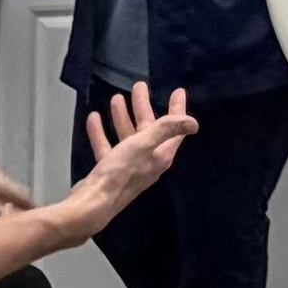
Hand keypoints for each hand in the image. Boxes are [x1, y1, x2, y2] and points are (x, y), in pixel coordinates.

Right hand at [58, 82, 197, 242]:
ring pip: (127, 136)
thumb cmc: (121, 172)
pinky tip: (94, 118)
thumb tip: (194, 123)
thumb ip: (166, 130)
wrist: (93, 202)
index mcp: (160, 155)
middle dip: (144, 107)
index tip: (178, 91)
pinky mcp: (110, 170)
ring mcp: (128, 166)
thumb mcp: (144, 145)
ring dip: (122, 117)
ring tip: (116, 98)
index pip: (174, 130)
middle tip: (139, 86)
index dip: (177, 110)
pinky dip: (102, 132)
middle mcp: (147, 161)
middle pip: (149, 129)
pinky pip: (108, 146)